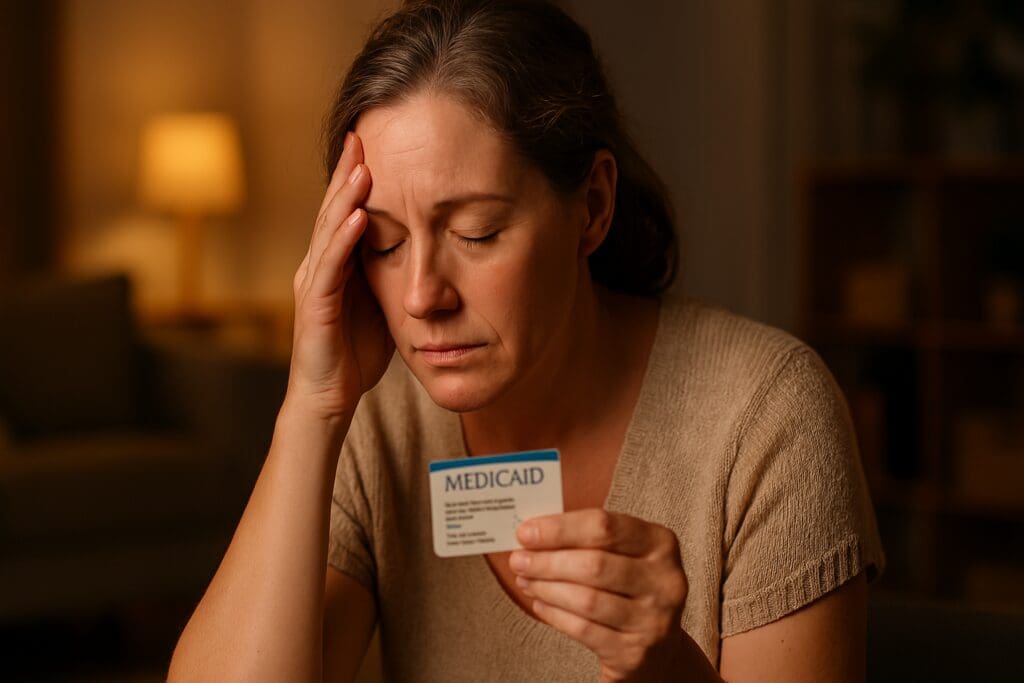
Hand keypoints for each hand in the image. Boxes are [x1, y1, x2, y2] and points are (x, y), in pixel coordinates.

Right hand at [287, 131, 393, 419]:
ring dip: (346, 198)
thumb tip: (422, 250)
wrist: (329, 399)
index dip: (356, 179)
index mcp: (335, 265)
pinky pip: (329, 269)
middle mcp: (318, 267)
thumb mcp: (380, 304)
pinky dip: (344, 241)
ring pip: (328, 232)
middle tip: (361, 135)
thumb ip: (390, 274)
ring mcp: (313, 285)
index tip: (373, 143)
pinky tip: (358, 218)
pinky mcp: (314, 308)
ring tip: (363, 166)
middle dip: (347, 173)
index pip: (346, 212)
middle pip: (334, 211)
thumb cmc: (355, 354)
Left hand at [509, 509, 689, 681]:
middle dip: (547, 561)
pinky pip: (584, 629)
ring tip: (525, 581)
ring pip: (587, 599)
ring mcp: (654, 619)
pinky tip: (540, 604)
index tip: (526, 532)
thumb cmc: (630, 590)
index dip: (560, 528)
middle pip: (594, 564)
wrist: (658, 649)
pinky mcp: (635, 652)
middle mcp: (665, 580)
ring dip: (546, 588)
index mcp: (661, 543)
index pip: (604, 526)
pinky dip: (555, 614)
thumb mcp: (623, 556)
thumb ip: (588, 540)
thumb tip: (533, 533)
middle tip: (518, 560)